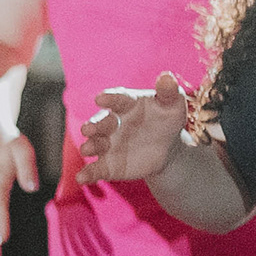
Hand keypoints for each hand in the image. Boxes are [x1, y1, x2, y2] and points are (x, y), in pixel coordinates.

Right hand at [77, 76, 196, 184]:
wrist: (166, 147)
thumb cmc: (166, 119)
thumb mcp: (173, 105)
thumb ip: (169, 92)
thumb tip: (167, 77)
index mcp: (126, 104)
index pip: (117, 98)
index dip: (109, 98)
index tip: (101, 98)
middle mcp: (112, 122)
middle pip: (100, 122)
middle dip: (94, 125)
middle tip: (89, 129)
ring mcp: (107, 143)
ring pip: (94, 144)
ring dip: (90, 146)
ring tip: (88, 149)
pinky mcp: (108, 164)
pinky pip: (95, 169)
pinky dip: (87, 174)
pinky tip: (82, 178)